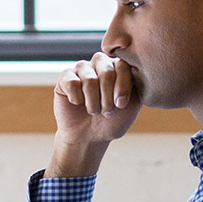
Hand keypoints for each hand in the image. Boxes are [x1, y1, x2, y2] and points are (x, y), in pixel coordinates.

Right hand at [48, 53, 142, 175]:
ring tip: (94, 111)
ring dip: (93, 103)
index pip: (123, 65)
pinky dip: (77, 99)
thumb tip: (136, 69)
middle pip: (107, 72)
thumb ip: (137, 86)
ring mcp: (82, 68)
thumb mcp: (131, 105)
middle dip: (108, 98)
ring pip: (89, 80)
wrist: (89, 137)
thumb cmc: (112, 121)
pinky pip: (72, 83)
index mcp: (118, 67)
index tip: (121, 105)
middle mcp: (100, 63)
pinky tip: (78, 104)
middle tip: (107, 112)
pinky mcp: (65, 77)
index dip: (123, 86)